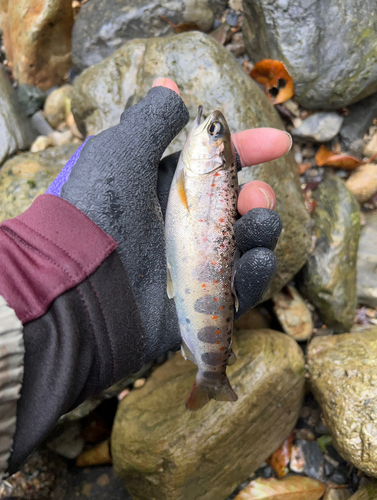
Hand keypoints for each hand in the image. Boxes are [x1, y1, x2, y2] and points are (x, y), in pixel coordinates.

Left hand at [49, 78, 289, 365]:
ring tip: (258, 220)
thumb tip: (170, 85)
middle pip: (236, 207)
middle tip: (254, 195)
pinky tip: (255, 256)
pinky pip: (241, 285)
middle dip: (257, 195)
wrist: (79, 285)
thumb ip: (152, 120)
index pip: (215, 167)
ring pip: (245, 243)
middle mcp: (180, 225)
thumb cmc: (97, 212)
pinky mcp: (200, 298)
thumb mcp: (121, 153)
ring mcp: (192, 263)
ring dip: (262, 228)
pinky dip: (255, 270)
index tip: (279, 143)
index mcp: (165, 190)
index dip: (248, 151)